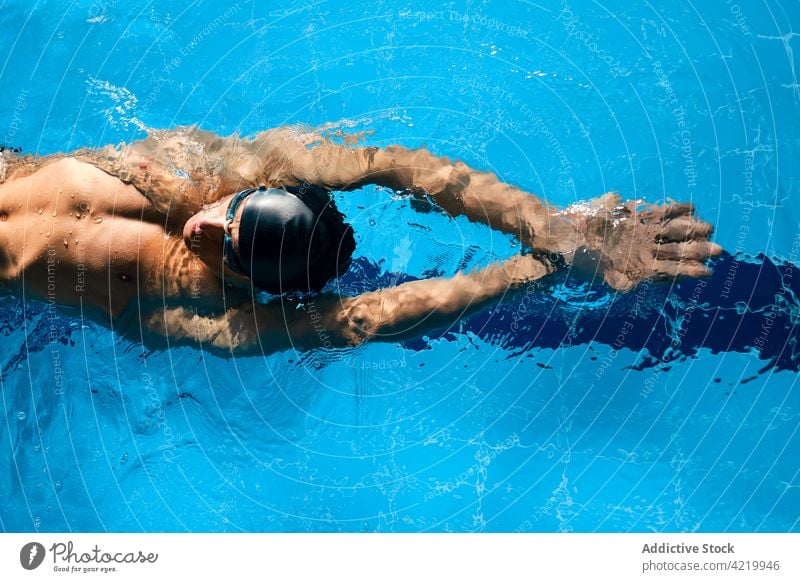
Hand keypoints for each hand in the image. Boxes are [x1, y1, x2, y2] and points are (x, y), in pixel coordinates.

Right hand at [575, 193, 722, 291]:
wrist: (568, 239)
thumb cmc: (584, 261)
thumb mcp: (603, 276)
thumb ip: (620, 281)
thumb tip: (630, 286)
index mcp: (641, 267)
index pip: (671, 270)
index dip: (688, 271)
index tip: (706, 271)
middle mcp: (646, 250)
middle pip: (677, 250)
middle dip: (697, 250)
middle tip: (718, 251)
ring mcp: (644, 233)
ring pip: (674, 232)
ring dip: (693, 231)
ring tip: (710, 228)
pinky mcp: (639, 216)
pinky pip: (662, 212)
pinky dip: (676, 209)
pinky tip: (691, 207)